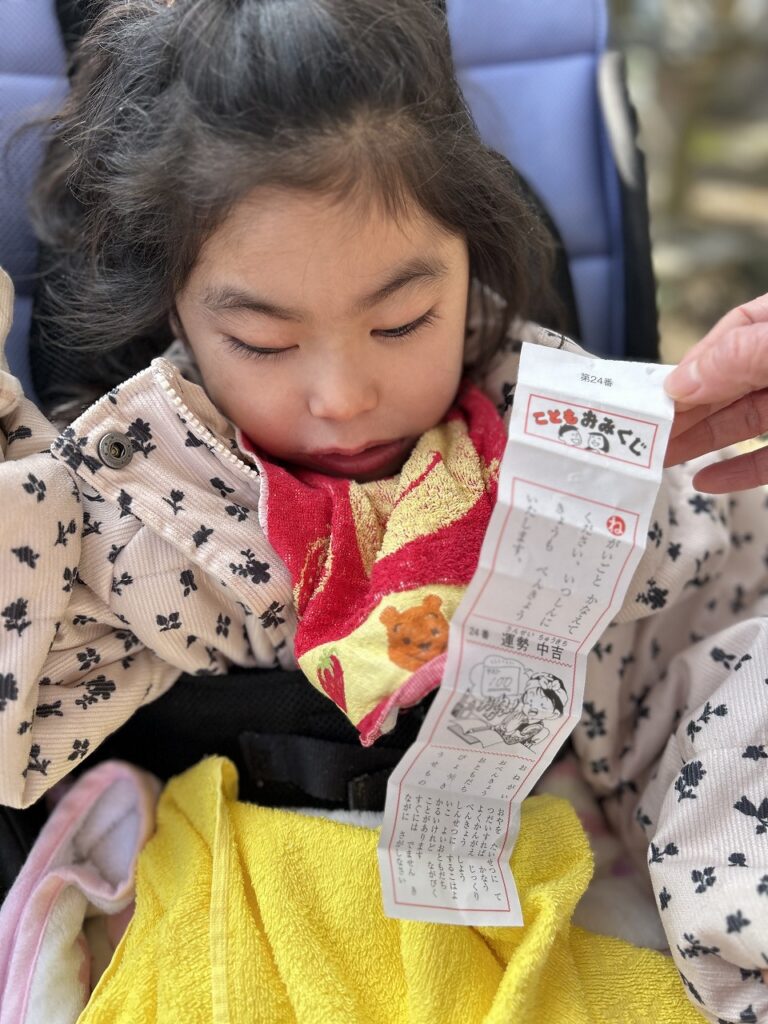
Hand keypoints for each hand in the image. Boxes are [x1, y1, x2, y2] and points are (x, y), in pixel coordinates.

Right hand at [663, 293, 767, 491]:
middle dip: (687, 407)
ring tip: (660, 457)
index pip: (740, 326)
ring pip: (745, 422)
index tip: (666, 388)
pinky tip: (706, 481)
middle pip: (732, 381)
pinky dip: (739, 473)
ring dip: (700, 440)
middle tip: (646, 430)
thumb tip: (680, 382)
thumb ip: (741, 357)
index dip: (700, 357)